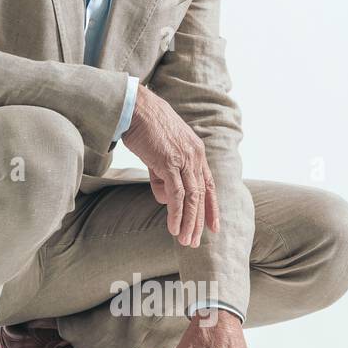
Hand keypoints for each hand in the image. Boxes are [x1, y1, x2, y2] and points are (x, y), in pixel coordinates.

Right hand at [122, 84, 218, 246]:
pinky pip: (176, 194)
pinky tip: (174, 228)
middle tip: (196, 241)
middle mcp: (195, 156)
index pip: (208, 184)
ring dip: (190, 222)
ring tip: (186, 241)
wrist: (135, 106)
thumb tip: (165, 199)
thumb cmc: (143, 125)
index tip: (212, 226)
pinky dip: (176, 213)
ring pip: (193, 198)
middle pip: (203, 194)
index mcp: (195, 151)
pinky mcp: (169, 162)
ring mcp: (183, 159)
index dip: (211, 207)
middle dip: (200, 220)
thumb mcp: (157, 152)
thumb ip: (163, 175)